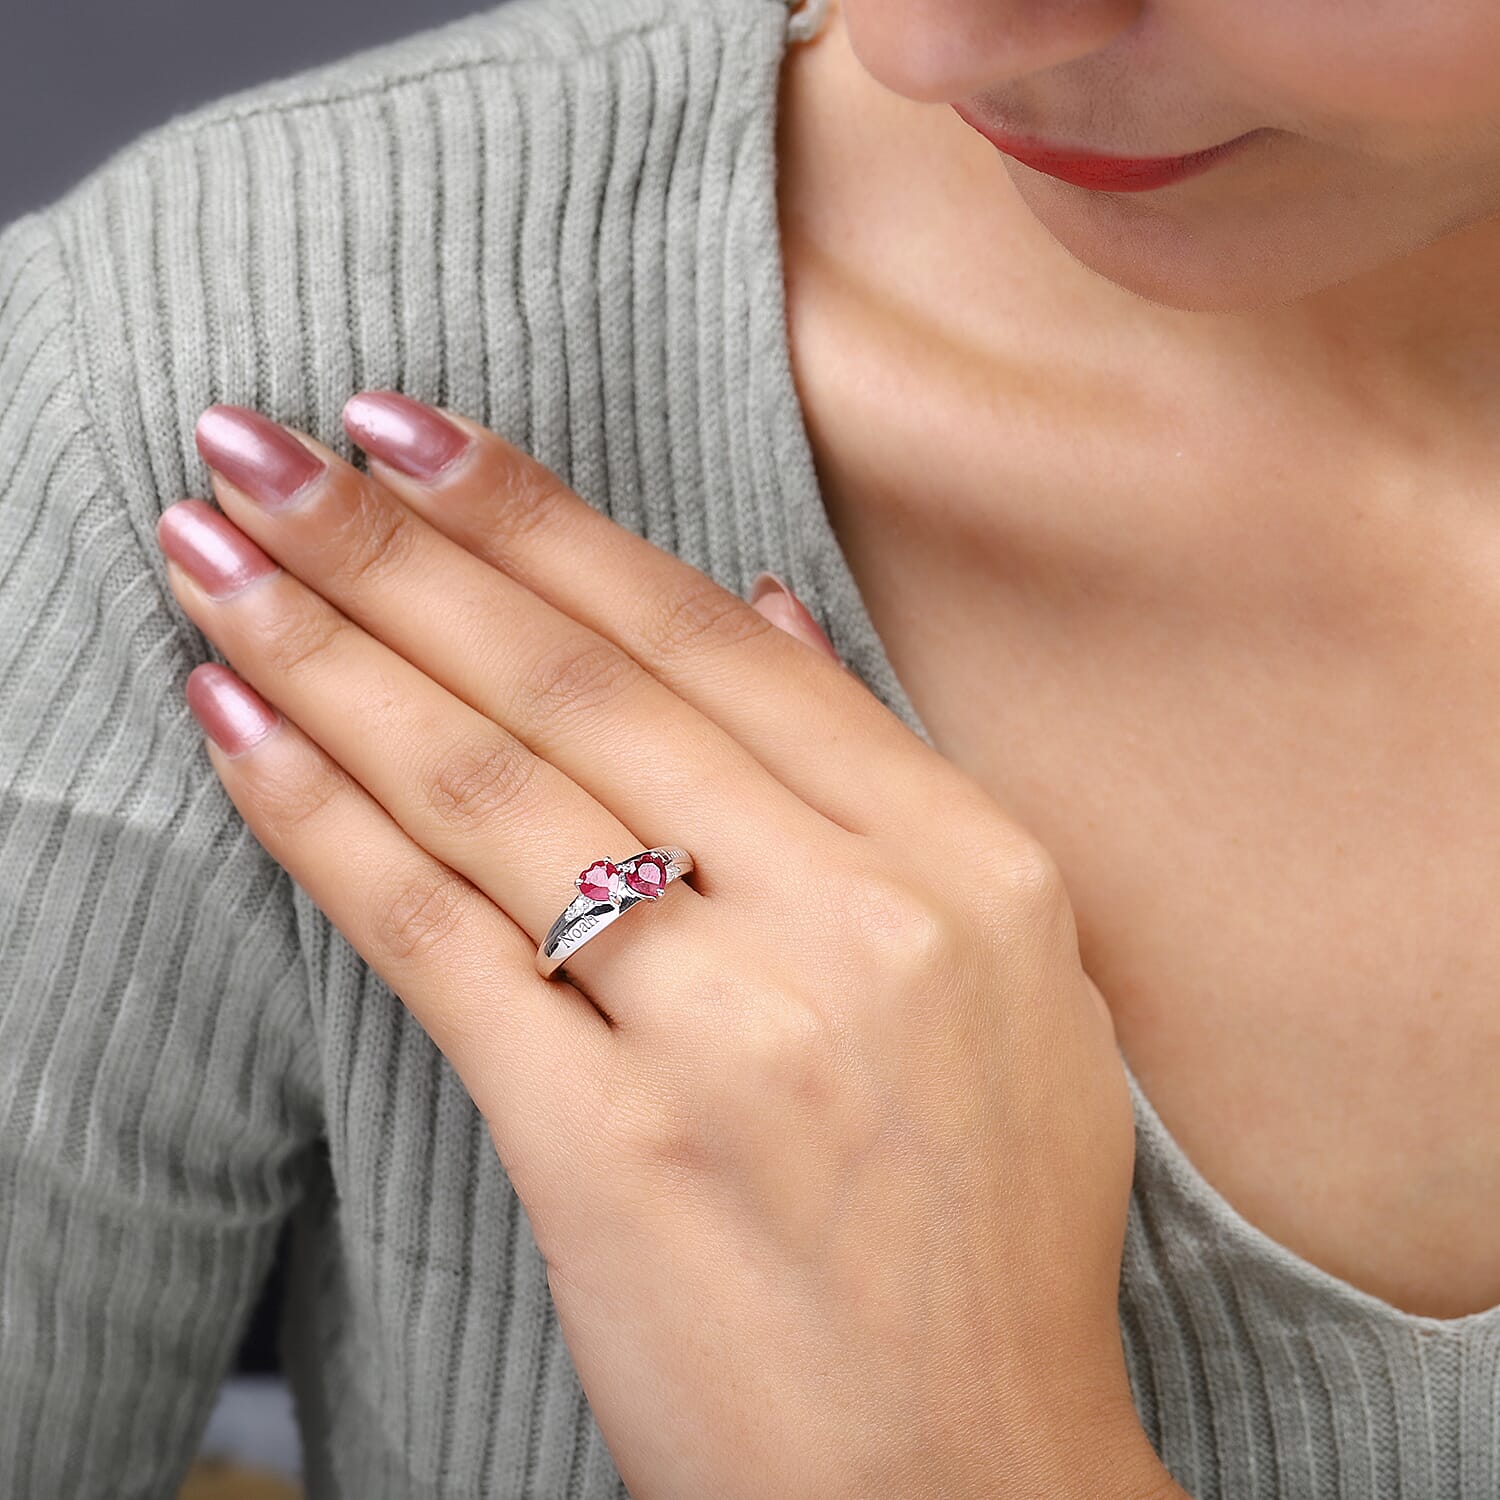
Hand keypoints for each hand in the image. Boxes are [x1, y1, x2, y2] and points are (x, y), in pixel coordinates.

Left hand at [155, 393, 1172, 1499]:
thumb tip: (762, 608)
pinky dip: (323, 825)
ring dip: (331, 653)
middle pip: (576, 688)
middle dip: (398, 548)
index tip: (412, 432)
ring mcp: (734, 1031)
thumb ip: (877, 776)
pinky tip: (235, 727)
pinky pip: (439, 943)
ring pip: (490, 791)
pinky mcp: (614, 1150)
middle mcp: (855, 915)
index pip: (705, 642)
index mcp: (963, 857)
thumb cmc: (987, 1223)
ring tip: (211, 549)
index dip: (541, 522)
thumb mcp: (1011, 974)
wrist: (962, 1470)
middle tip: (261, 442)